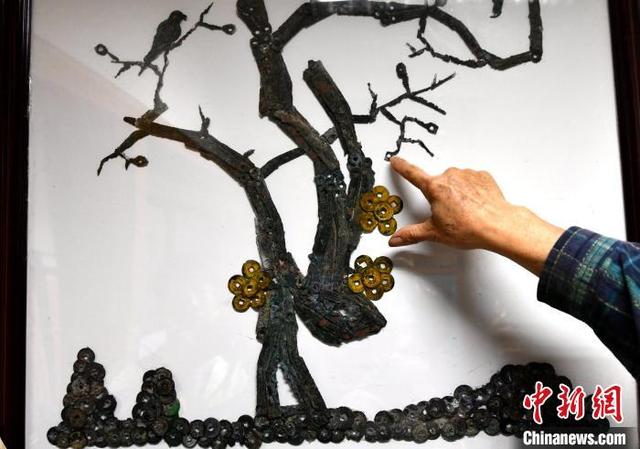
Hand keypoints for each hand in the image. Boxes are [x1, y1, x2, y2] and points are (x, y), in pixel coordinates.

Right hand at [388, 157, 563, 274]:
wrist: (497, 225)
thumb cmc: (469, 227)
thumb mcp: (435, 233)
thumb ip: (412, 234)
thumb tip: (396, 239)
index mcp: (434, 188)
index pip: (412, 174)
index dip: (402, 167)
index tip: (395, 161)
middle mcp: (449, 176)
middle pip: (437, 184)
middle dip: (440, 196)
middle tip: (447, 214)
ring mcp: (467, 175)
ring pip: (455, 182)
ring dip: (456, 193)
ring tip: (463, 211)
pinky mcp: (482, 177)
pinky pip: (471, 181)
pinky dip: (471, 191)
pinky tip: (474, 205)